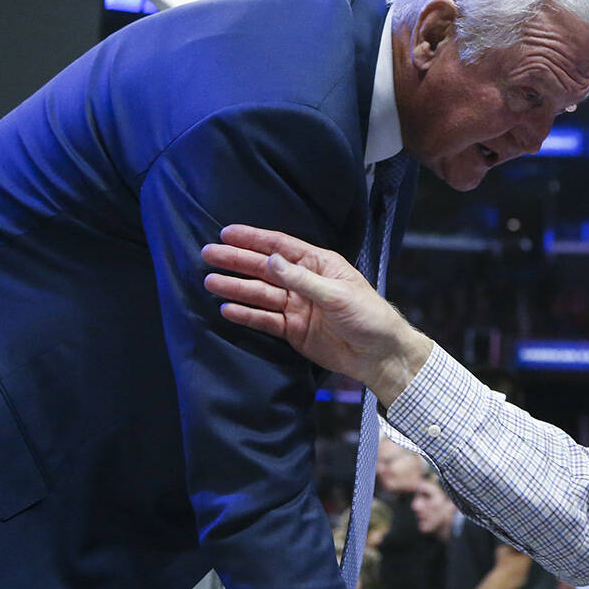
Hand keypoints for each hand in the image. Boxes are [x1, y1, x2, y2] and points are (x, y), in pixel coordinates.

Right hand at [201, 224, 432, 404]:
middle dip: (237, 261)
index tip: (227, 234)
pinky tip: (227, 308)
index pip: (281, 247)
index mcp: (320, 265)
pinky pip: (265, 320)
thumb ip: (302, 279)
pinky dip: (246, 315)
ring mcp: (297, 307)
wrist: (380, 355)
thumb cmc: (369, 316)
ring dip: (236, 288)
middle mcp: (305, 282)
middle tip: (208, 255)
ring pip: (261, 294)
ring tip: (209, 281)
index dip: (254, 239)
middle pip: (265, 269)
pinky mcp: (293, 330)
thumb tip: (271, 260)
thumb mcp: (337, 294)